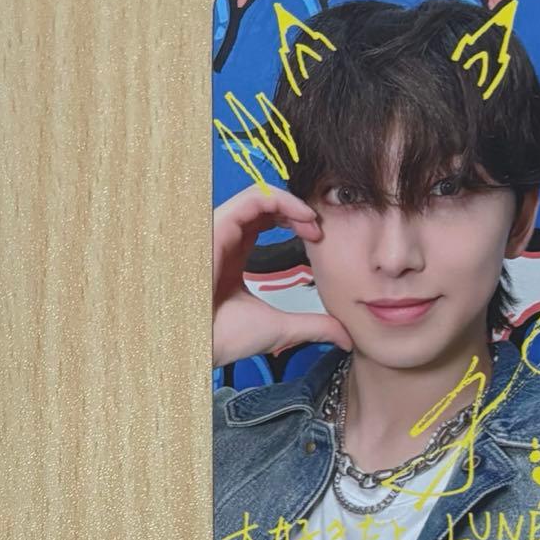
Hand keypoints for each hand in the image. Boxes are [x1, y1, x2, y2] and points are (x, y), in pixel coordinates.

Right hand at [212, 184, 353, 368]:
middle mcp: (226, 238)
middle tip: (319, 230)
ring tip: (312, 222)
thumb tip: (345, 336)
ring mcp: (220, 229)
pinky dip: (281, 200)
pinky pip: (252, 197)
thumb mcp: (280, 327)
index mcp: (234, 255)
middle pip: (265, 204)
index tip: (318, 240)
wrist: (194, 345)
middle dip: (297, 210)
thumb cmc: (220, 338)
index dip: (295, 222)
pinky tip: (302, 216)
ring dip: (292, 203)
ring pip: (259, 195)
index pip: (265, 221)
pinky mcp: (218, 225)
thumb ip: (313, 326)